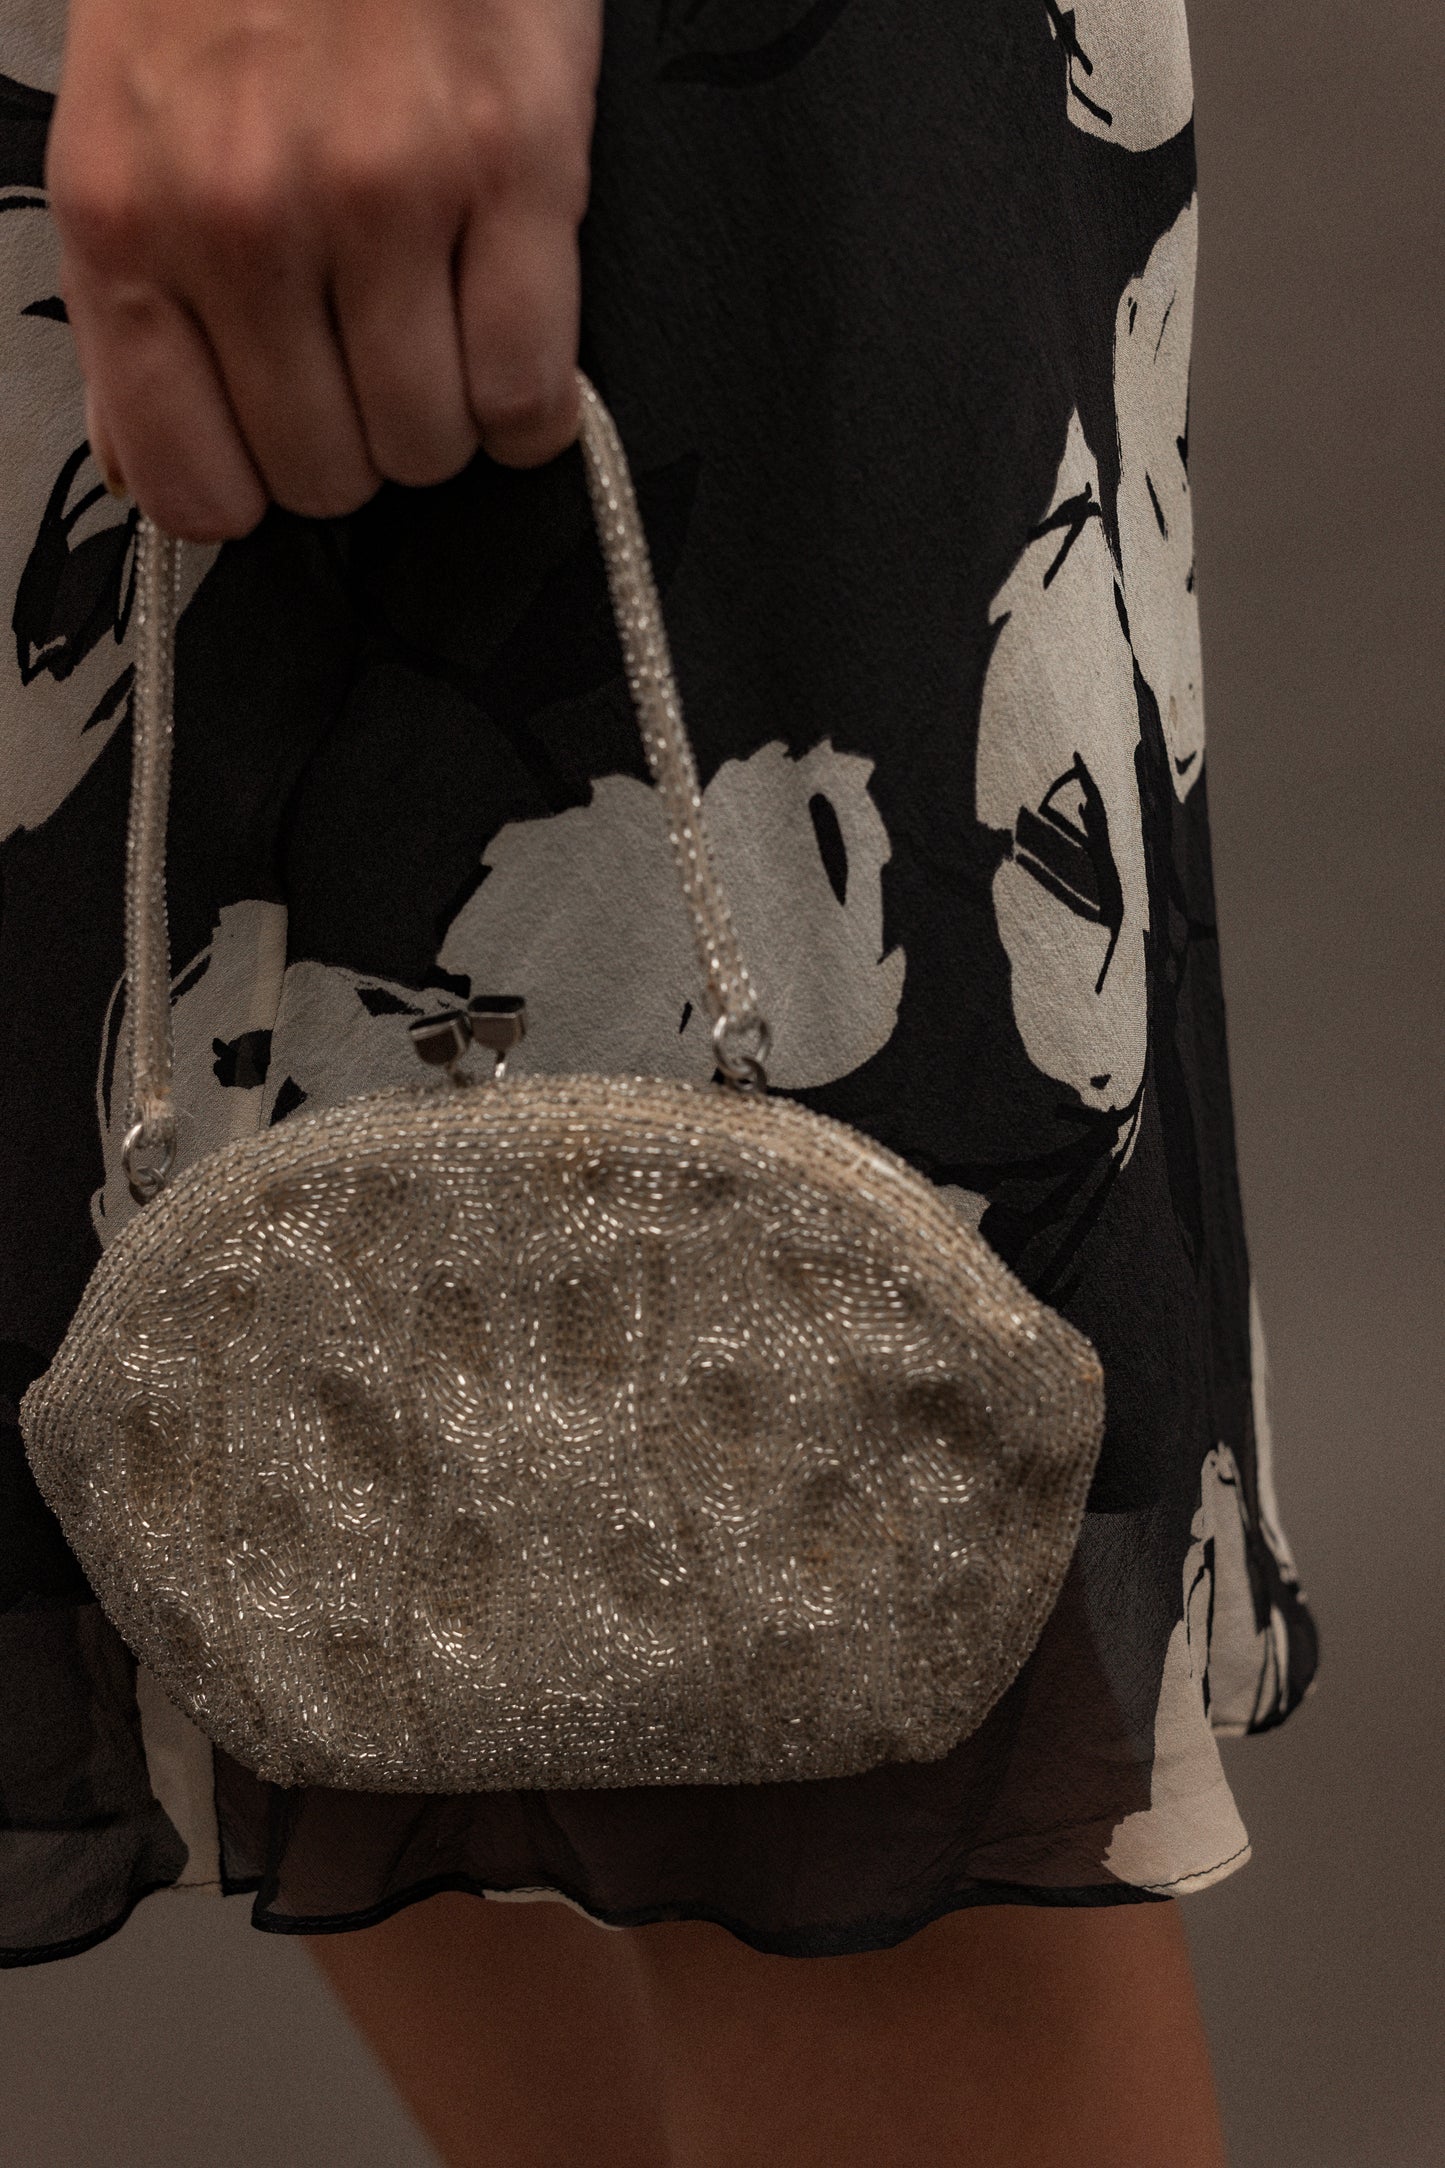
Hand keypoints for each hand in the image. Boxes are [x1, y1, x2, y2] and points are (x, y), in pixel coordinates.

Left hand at [47, 0, 602, 540]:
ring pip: (432, 447)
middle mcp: (244, 217)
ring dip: (446, 424)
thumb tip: (154, 474)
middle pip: (328, 476)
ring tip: (441, 339)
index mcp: (127, 216)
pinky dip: (531, 409)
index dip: (250, 493)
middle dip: (358, 446)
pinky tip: (515, 354)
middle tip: (371, 368)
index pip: (189, 486)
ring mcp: (384, 193)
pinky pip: (529, 391)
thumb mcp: (125, 129)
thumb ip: (131, 309)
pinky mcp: (514, 164)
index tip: (284, 449)